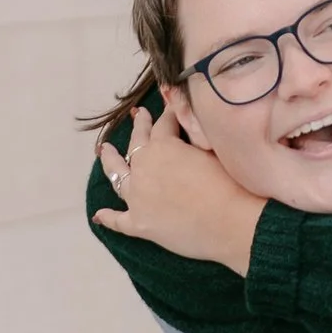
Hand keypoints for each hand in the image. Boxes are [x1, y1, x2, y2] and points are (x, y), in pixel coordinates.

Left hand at [93, 102, 264, 273]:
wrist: (231, 223)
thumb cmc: (230, 184)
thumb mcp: (212, 148)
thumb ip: (195, 133)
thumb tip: (187, 117)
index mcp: (162, 146)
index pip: (163, 124)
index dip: (168, 115)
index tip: (169, 108)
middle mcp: (143, 168)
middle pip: (137, 144)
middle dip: (139, 128)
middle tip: (139, 117)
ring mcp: (137, 197)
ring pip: (117, 176)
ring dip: (110, 162)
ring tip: (105, 151)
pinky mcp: (139, 224)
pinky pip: (118, 220)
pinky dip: (108, 217)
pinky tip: (100, 215)